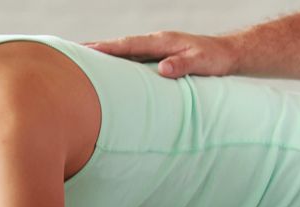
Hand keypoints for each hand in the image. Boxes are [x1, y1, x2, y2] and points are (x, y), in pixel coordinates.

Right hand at [85, 31, 237, 78]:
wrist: (228, 54)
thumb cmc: (216, 59)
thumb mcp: (203, 62)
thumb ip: (183, 65)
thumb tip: (163, 69)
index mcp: (163, 41)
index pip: (130, 44)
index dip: (107, 48)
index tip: (86, 50)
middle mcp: (156, 42)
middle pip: (121, 45)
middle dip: (97, 49)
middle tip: (71, 53)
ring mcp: (156, 49)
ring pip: (125, 52)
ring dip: (104, 56)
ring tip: (81, 62)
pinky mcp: (158, 57)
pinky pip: (133, 59)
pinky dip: (118, 62)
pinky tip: (108, 70)